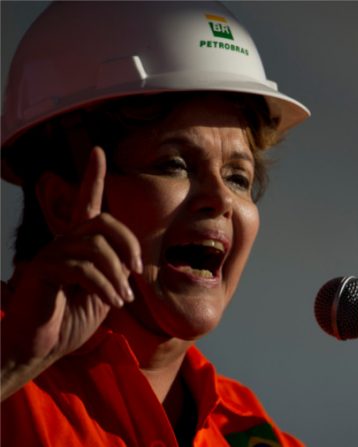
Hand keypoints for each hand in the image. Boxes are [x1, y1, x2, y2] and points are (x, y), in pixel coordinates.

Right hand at [1, 147, 141, 399]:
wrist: (39, 348)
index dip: (91, 177)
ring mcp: (50, 255)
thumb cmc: (70, 320)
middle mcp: (62, 243)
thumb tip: (132, 262)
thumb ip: (115, 271)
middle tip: (138, 272)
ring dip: (117, 274)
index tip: (98, 151)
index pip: (84, 203)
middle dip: (128, 245)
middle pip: (102, 223)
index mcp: (77, 245)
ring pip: (95, 247)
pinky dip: (105, 285)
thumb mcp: (104, 292)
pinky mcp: (42, 271)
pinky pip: (82, 267)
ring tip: (123, 297)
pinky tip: (112, 300)